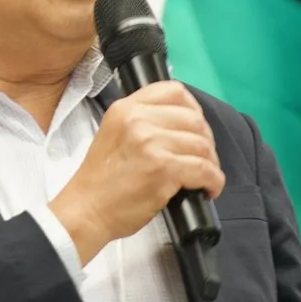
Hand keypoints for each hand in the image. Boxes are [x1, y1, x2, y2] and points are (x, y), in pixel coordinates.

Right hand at [51, 81, 223, 263]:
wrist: (86, 210)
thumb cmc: (101, 181)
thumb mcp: (114, 134)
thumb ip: (142, 123)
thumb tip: (181, 126)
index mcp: (126, 108)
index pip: (174, 91)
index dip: (193, 109)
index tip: (195, 128)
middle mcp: (138, 119)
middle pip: (194, 119)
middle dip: (206, 141)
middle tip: (202, 159)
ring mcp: (151, 143)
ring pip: (202, 145)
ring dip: (211, 163)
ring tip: (205, 176)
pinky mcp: (163, 168)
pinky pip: (204, 169)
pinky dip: (214, 181)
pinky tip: (208, 189)